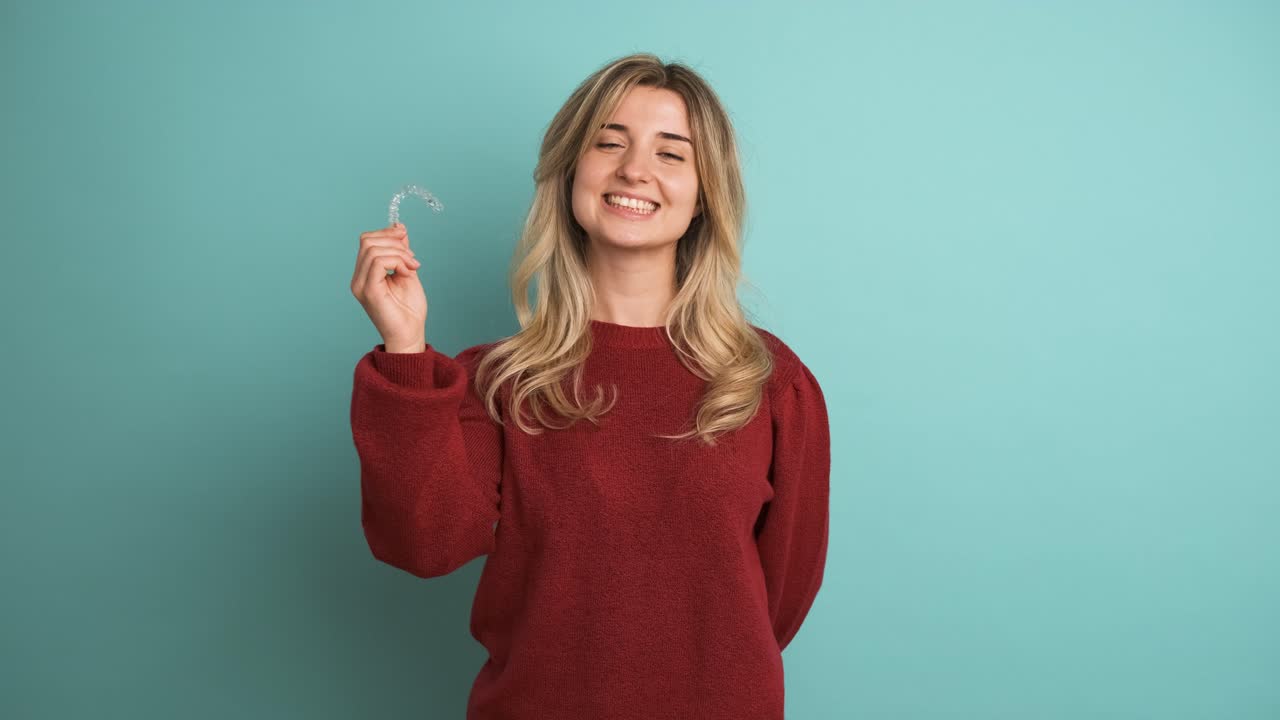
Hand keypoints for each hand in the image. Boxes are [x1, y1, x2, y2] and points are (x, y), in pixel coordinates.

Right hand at [350, 223, 426, 351]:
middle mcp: (358, 278)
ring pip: (373, 249)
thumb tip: (398, 227)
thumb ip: (400, 251)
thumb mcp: (407, 272)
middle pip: (367, 240)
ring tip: (412, 266)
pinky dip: (397, 261)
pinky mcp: (368, 290)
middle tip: (412, 258)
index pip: (367, 241)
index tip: (408, 244)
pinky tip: (407, 272)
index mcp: (365, 273)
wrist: (410, 335)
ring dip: (399, 252)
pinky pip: (378, 261)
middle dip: (394, 242)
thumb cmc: (409, 310)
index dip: (388, 234)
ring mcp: (361, 284)